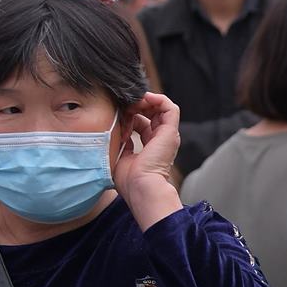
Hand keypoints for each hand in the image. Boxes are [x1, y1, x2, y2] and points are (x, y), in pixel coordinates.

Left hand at [113, 92, 183, 225]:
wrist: (141, 187)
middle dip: (136, 106)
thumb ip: (121, 144)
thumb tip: (117, 132)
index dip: (128, 116)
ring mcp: (167, 135)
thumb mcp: (120, 157)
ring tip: (132, 103)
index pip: (141, 123)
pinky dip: (157, 99)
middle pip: (150, 113)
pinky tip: (143, 99)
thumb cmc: (129, 181)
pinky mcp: (170, 131)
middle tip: (123, 108)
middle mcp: (160, 140)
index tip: (116, 119)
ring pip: (160, 108)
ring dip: (144, 101)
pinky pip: (169, 107)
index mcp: (149, 148)